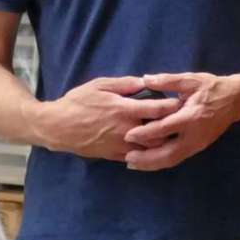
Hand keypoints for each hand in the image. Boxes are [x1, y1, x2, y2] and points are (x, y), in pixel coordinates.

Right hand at [43, 77, 180, 161]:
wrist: (57, 127)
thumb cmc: (78, 102)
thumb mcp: (99, 85)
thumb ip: (124, 84)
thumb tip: (145, 81)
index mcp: (124, 109)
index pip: (156, 109)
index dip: (172, 106)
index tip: (182, 101)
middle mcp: (126, 129)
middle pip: (158, 133)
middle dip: (171, 127)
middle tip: (181, 121)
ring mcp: (120, 145)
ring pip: (149, 149)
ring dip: (161, 143)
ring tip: (170, 135)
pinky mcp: (113, 155)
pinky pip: (136, 157)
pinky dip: (146, 153)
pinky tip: (152, 148)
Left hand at [123, 73, 239, 172]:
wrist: (236, 99)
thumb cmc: (212, 87)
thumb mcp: (191, 79)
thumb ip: (168, 81)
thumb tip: (146, 79)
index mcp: (191, 116)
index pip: (165, 128)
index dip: (146, 133)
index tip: (128, 135)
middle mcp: (194, 134)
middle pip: (168, 153)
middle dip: (147, 158)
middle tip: (128, 159)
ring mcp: (197, 144)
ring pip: (173, 160)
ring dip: (153, 164)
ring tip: (134, 164)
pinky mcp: (198, 147)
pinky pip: (178, 158)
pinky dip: (162, 162)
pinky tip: (149, 161)